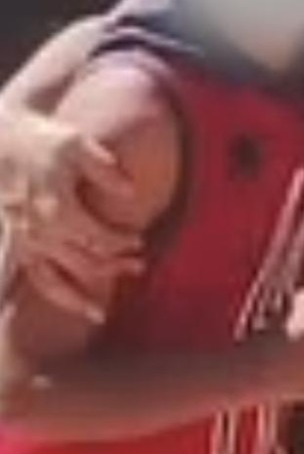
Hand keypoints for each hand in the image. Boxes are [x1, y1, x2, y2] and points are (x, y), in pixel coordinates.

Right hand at [0, 110, 139, 319]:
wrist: (0, 139)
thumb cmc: (42, 139)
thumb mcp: (78, 145)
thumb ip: (106, 171)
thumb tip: (132, 193)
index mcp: (58, 209)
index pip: (99, 238)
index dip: (122, 242)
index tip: (139, 240)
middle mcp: (39, 232)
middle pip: (83, 263)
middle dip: (113, 268)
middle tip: (139, 268)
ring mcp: (24, 241)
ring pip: (53, 282)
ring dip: (78, 299)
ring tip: (99, 314)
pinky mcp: (15, 242)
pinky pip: (32, 277)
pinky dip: (49, 294)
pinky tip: (67, 303)